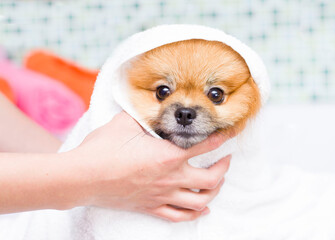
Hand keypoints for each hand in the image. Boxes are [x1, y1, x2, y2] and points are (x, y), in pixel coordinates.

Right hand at [67, 112, 231, 221]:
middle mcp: (170, 179)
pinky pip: (179, 217)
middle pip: (210, 180)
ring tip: (217, 182)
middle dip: (224, 169)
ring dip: (214, 192)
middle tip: (226, 159)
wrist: (82, 177)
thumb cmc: (103, 149)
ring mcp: (161, 196)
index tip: (231, 133)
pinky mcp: (150, 207)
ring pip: (199, 201)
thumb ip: (145, 115)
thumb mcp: (126, 122)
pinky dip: (195, 214)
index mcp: (168, 156)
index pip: (205, 146)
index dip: (222, 138)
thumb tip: (152, 108)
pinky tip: (202, 209)